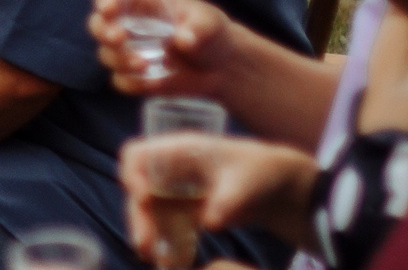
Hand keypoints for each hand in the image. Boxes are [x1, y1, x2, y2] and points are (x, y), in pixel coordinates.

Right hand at [90, 0, 235, 97]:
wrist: (224, 67)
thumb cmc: (213, 33)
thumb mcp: (210, 22)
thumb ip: (197, 28)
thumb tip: (182, 41)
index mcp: (142, 1)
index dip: (104, 0)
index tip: (108, 10)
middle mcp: (128, 24)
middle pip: (98, 24)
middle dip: (104, 32)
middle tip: (120, 39)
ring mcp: (130, 51)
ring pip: (106, 54)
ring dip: (119, 60)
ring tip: (144, 65)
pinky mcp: (136, 76)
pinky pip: (120, 81)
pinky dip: (131, 83)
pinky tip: (151, 83)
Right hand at [119, 132, 318, 259]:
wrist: (278, 184)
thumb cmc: (260, 172)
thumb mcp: (246, 183)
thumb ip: (228, 201)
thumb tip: (208, 223)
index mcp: (180, 151)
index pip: (138, 154)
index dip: (132, 174)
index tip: (141, 198)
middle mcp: (170, 168)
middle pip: (140, 187)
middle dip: (138, 215)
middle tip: (143, 244)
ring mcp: (176, 189)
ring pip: (149, 209)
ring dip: (147, 231)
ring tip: (149, 256)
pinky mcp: (185, 208)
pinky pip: (167, 224)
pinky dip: (165, 241)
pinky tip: (168, 261)